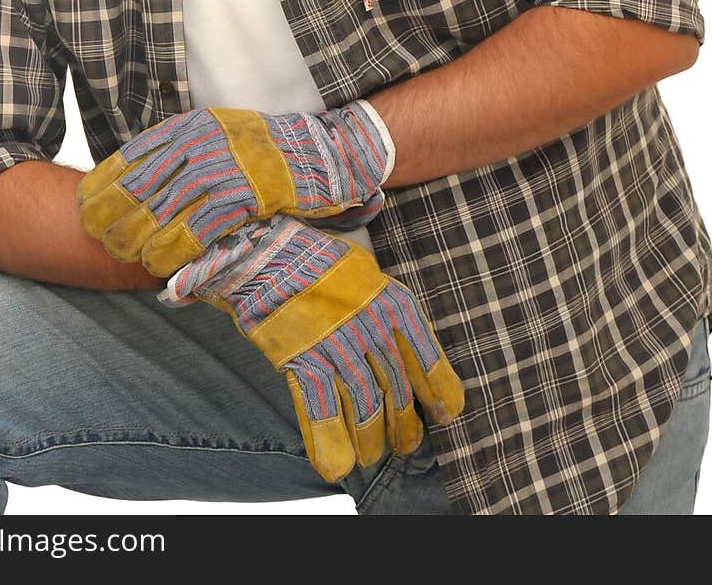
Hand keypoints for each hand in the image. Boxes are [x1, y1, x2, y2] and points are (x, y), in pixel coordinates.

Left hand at [77, 101, 391, 275]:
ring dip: (140, 242)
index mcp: (189, 127)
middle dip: (113, 218)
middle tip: (102, 241)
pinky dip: (175, 253)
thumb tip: (135, 183)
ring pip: (162, 212)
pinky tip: (163, 268)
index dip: (101, 185)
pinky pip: (197, 231)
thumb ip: (180, 154)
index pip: (130, 157)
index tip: (82, 207)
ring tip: (131, 257)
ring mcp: (222, 169)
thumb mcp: (216, 137)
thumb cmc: (263, 153)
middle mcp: (200, 144)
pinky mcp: (244, 197)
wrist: (321, 155)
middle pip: (138, 187)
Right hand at [158, 214, 463, 482]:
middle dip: (402, 423)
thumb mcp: (362, 269)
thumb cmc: (312, 256)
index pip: (425, 354)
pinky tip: (335, 466)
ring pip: (363, 403)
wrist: (263, 244)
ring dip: (369, 437)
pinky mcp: (302, 355)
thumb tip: (398, 338)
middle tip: (405, 445)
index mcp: (391, 300)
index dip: (438, 388)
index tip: (448, 413)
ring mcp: (336, 341)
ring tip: (371, 455)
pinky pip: (321, 408)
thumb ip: (381, 304)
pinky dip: (328, 441)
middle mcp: (370, 323)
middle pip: (394, 386)